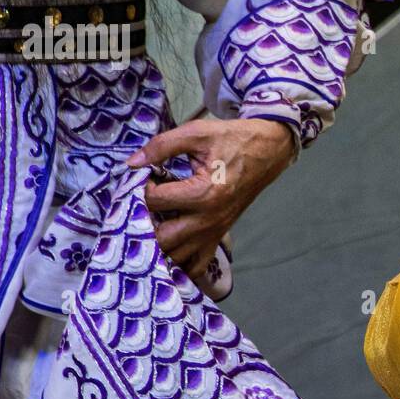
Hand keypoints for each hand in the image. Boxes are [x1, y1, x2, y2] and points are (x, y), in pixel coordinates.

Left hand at [126, 118, 295, 277]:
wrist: (267, 152)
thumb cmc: (233, 140)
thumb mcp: (197, 133)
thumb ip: (162, 146)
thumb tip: (132, 163)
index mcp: (203, 193)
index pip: (154, 200)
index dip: (139, 187)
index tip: (141, 176)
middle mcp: (209, 219)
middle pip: (160, 237)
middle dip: (141, 223)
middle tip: (136, 206)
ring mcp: (214, 232)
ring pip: (175, 256)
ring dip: (156, 245)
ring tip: (147, 225)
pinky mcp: (218, 236)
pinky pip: (197, 266)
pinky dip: (180, 265)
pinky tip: (167, 250)